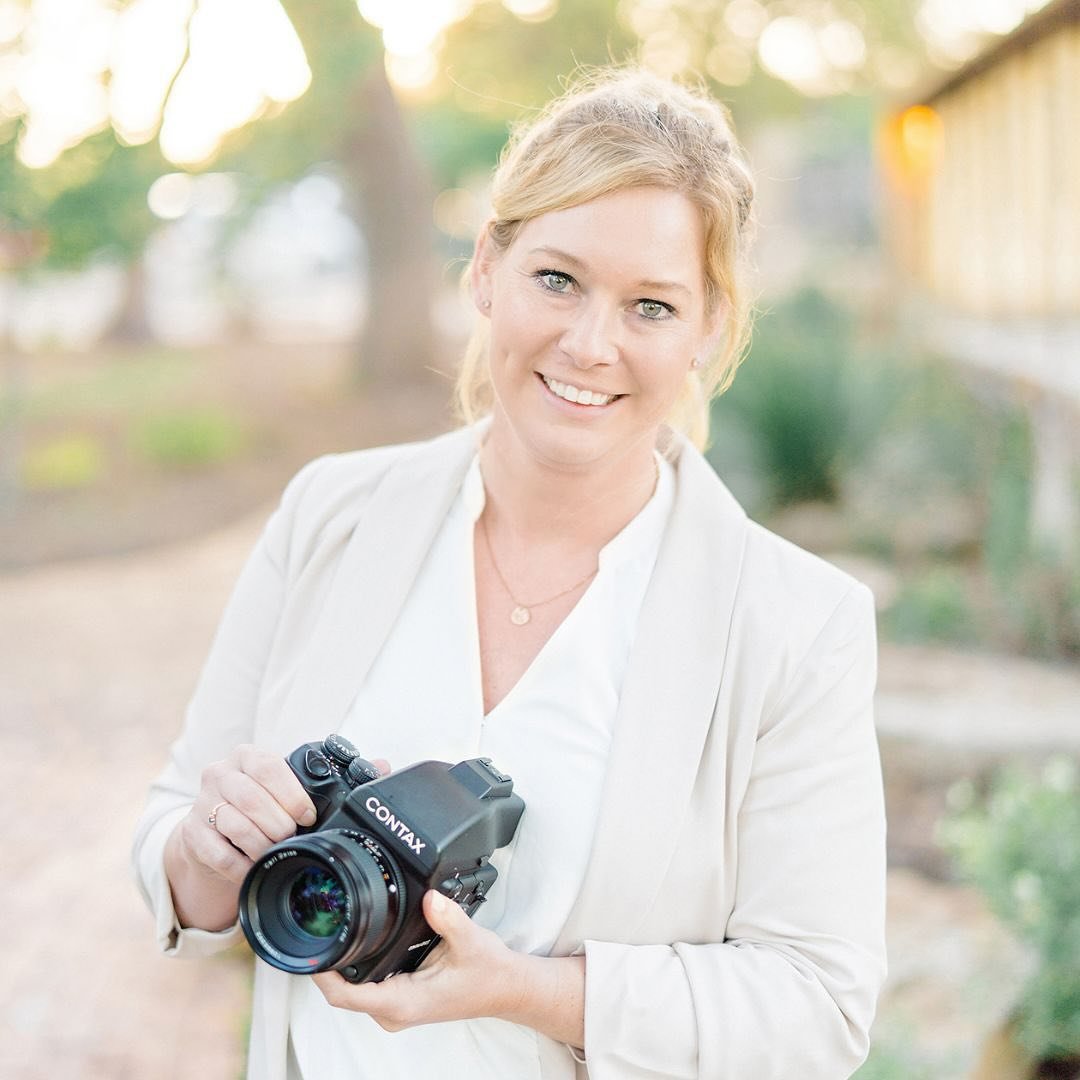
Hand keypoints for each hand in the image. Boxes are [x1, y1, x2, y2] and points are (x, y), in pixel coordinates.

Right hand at [165, 749, 391, 931]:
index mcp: (249, 757)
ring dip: (260, 844)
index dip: (291, 794)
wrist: (213, 835)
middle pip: (251, 798)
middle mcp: (221, 774)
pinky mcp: (191, 835)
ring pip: (234, 824)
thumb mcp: (291, 789)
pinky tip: (254, 868)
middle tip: (292, 838)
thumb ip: (332, 778)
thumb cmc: (263, 807)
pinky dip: (240, 865)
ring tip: (275, 851)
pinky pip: (218, 853)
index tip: (308, 816)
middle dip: (278, 824)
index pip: (269, 767)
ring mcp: (202, 804)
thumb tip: (383, 765)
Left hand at [311, 891, 584, 1046]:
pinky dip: (358, 964)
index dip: (322, 975)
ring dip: (341, 963)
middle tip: (319, 922)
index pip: (346, 997)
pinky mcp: (401, 997)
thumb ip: (448, 918)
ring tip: (335, 925)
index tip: (310, 949)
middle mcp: (395, 1010)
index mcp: (404, 1002)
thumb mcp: (471, 941)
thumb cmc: (490, 973)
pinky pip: (367, 985)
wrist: (507, 989)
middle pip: (342, 993)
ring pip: (353, 989)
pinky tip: (359, 939)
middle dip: (327, 961)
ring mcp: (396, 1006)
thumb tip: (429, 896)